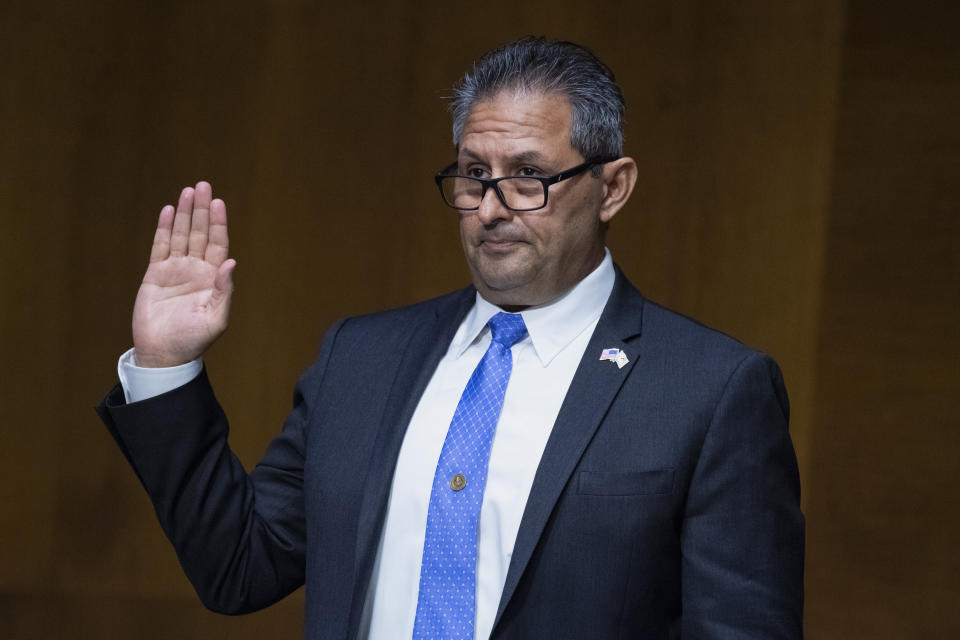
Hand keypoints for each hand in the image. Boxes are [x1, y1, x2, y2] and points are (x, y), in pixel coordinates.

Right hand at [132, 181, 236, 367]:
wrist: (163, 353)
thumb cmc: (193, 340)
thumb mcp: (215, 318)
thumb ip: (224, 290)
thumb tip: (231, 263)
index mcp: (214, 278)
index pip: (219, 244)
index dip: (219, 223)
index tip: (218, 202)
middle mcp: (196, 270)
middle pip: (201, 233)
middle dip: (202, 210)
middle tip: (203, 185)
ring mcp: (176, 270)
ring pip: (182, 235)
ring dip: (185, 213)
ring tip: (187, 191)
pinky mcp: (155, 274)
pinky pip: (160, 246)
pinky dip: (165, 228)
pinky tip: (169, 211)